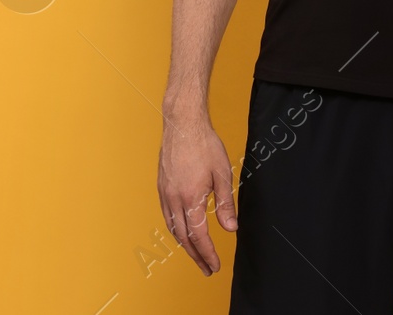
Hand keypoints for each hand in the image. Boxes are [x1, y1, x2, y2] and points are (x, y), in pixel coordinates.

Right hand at [156, 114, 236, 275]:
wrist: (182, 123)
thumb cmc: (204, 144)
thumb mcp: (222, 174)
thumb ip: (225, 204)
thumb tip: (231, 228)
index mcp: (190, 198)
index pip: (199, 235)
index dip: (207, 254)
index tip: (214, 266)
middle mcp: (174, 199)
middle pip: (183, 237)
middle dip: (196, 256)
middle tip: (207, 269)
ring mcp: (165, 193)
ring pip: (172, 228)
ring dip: (184, 245)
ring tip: (196, 256)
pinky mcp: (161, 186)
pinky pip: (167, 215)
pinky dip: (175, 230)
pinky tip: (182, 232)